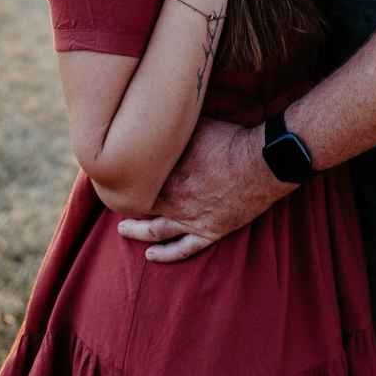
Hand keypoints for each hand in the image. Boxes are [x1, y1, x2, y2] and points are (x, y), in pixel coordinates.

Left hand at [117, 117, 292, 261]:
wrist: (261, 162)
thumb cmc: (230, 139)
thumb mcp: (196, 126)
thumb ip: (174, 130)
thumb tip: (159, 118)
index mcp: (167, 174)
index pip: (134, 181)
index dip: (122, 180)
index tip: (114, 176)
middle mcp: (174, 199)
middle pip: (140, 206)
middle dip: (126, 205)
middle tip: (115, 200)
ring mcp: (191, 219)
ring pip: (154, 231)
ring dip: (136, 232)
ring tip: (123, 230)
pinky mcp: (209, 231)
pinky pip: (182, 249)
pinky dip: (165, 255)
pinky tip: (151, 256)